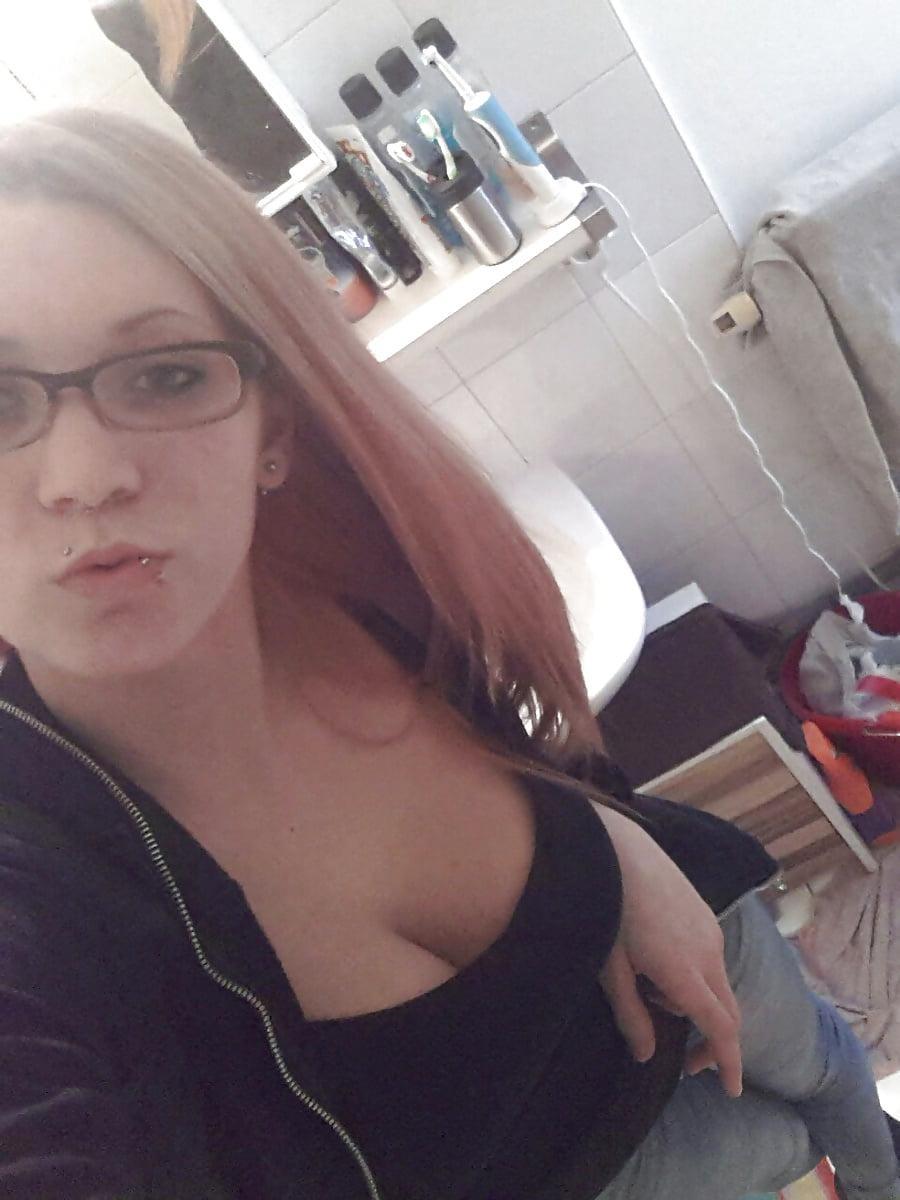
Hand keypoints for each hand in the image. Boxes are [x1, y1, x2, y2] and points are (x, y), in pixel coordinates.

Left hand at [592, 804, 743, 1097]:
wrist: (615, 846)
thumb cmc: (606, 906)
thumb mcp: (610, 968)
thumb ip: (631, 1015)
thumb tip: (647, 1055)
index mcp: (686, 972)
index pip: (721, 1028)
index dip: (728, 1062)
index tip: (731, 1090)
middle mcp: (709, 952)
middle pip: (728, 1010)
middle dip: (713, 1041)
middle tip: (687, 1063)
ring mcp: (710, 929)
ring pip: (718, 983)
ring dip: (697, 1005)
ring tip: (650, 994)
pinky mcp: (705, 912)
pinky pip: (711, 957)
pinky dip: (695, 978)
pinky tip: (658, 964)